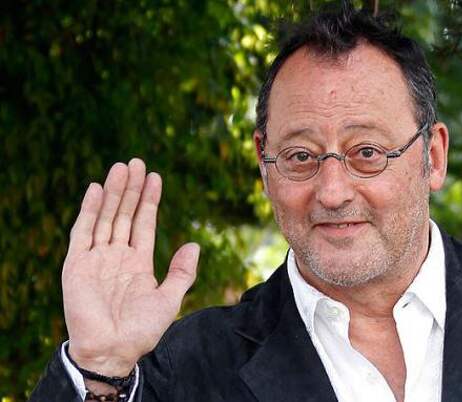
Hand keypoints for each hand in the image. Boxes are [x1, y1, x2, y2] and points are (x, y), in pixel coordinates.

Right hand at [62, 159, 199, 375]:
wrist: (114, 350)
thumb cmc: (142, 330)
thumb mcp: (170, 298)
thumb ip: (182, 272)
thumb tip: (194, 244)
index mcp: (138, 262)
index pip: (144, 223)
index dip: (149, 200)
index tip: (155, 177)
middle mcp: (116, 256)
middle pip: (125, 214)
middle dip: (131, 189)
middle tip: (137, 162)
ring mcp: (96, 258)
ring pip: (106, 217)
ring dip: (113, 193)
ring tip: (122, 167)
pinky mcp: (77, 265)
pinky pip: (82, 233)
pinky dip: (88, 211)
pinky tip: (95, 189)